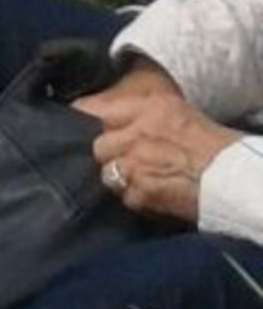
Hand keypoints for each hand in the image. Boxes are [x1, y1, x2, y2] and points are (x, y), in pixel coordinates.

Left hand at [77, 74, 241, 222]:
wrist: (234, 177)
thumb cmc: (212, 145)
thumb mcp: (177, 113)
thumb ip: (142, 115)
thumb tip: (108, 119)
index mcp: (147, 108)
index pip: (93, 109)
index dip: (81, 119)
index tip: (73, 124)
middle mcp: (136, 133)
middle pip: (97, 145)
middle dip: (107, 155)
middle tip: (121, 159)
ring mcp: (136, 164)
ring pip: (107, 173)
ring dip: (118, 179)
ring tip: (139, 179)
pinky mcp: (141, 192)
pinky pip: (124, 198)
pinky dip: (135, 200)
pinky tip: (151, 196)